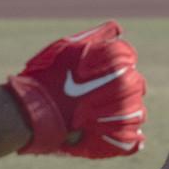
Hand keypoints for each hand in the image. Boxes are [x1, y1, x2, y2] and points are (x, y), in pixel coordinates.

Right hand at [5, 20, 145, 157]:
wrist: (31, 112)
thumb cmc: (48, 76)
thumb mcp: (69, 47)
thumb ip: (98, 36)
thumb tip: (119, 30)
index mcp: (118, 60)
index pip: (129, 58)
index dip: (112, 64)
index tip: (93, 73)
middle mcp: (126, 83)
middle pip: (136, 84)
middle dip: (118, 88)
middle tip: (93, 95)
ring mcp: (124, 113)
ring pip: (137, 112)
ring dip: (121, 112)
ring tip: (96, 115)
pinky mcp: (117, 139)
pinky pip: (132, 138)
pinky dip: (124, 138)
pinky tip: (105, 133)